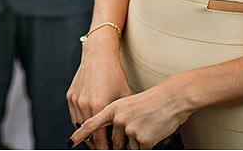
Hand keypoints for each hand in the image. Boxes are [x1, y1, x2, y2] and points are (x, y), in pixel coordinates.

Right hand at [66, 28, 130, 148]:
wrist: (98, 56)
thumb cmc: (113, 75)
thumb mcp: (124, 97)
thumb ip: (124, 117)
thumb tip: (129, 134)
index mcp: (98, 106)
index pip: (99, 139)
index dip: (105, 149)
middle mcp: (84, 105)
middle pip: (87, 137)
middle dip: (96, 146)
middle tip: (106, 148)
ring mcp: (75, 101)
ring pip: (79, 128)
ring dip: (88, 136)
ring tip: (99, 140)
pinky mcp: (70, 97)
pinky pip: (74, 117)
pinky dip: (82, 125)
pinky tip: (91, 126)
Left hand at [71, 78, 188, 149]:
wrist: (172, 98)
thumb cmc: (151, 100)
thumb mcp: (127, 103)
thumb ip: (115, 116)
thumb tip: (109, 133)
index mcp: (112, 108)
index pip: (91, 124)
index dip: (80, 135)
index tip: (71, 142)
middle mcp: (118, 118)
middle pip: (112, 142)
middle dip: (119, 144)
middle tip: (134, 133)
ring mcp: (130, 129)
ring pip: (127, 148)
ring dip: (135, 145)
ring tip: (145, 128)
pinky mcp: (142, 138)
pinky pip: (140, 150)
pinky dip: (145, 146)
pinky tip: (151, 133)